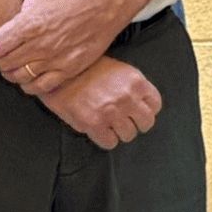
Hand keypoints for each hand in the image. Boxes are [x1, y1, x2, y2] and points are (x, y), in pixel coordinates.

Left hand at [0, 0, 129, 94]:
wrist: (109, 1)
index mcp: (29, 23)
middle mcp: (41, 45)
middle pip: (2, 64)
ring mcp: (56, 60)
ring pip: (19, 78)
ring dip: (9, 71)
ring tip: (11, 61)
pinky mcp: (69, 69)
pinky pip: (41, 87)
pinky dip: (29, 84)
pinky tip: (29, 73)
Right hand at [41, 56, 160, 149]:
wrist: (56, 72)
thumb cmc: (83, 68)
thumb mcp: (116, 69)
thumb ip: (130, 87)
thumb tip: (138, 107)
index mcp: (135, 81)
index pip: (155, 104)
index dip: (145, 109)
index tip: (135, 111)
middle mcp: (127, 97)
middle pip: (146, 123)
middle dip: (134, 122)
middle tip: (121, 119)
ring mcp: (112, 112)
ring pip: (129, 135)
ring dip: (118, 131)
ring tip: (106, 123)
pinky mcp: (94, 124)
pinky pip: (110, 142)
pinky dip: (104, 138)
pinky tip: (96, 128)